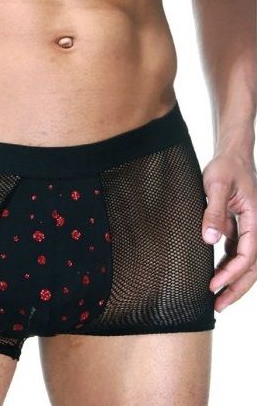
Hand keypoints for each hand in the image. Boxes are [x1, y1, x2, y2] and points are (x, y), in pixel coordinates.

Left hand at [201, 150, 256, 311]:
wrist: (233, 155)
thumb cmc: (226, 167)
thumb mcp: (215, 185)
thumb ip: (213, 212)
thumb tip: (209, 240)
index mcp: (255, 219)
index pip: (247, 255)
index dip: (232, 274)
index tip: (213, 285)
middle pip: (252, 267)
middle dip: (236, 288)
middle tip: (217, 306)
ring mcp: (250, 229)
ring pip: (246, 263)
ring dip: (234, 281)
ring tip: (216, 299)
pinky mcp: (241, 228)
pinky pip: (239, 253)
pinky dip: (229, 267)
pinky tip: (216, 276)